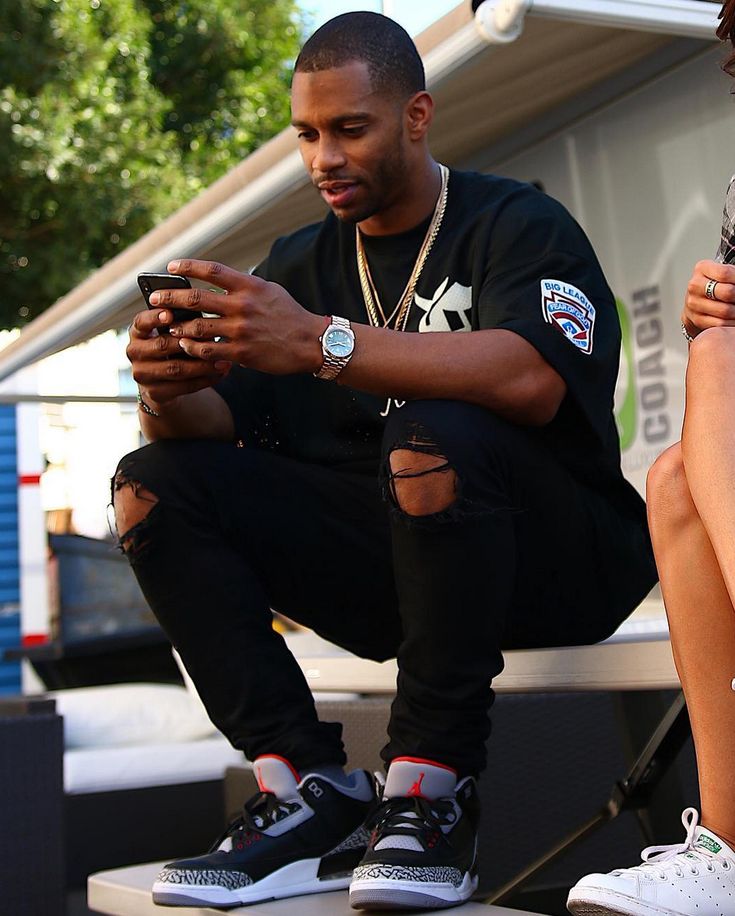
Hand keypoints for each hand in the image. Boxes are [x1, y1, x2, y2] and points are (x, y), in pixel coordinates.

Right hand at [126, 304, 230, 408]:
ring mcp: (142, 374)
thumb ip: (180, 324)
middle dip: (189, 343)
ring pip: (175, 369)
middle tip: (214, 339)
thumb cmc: (171, 348)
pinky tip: (219, 374)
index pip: (141, 322)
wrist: (162, 381)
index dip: (154, 318)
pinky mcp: (154, 392)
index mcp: (137, 332)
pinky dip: (204, 380)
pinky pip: (182, 386)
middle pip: (162, 345)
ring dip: (202, 365)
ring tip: (223, 360)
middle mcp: (134, 352)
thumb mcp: (170, 333)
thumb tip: (204, 319)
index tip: (170, 314)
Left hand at [156, 259, 325, 374]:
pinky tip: (186, 347)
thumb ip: (244, 286)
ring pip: (197, 327)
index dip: (187, 267)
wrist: (311, 342)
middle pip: (195, 299)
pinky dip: (193, 349)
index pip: (211, 271)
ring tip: (168, 327)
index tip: (170, 267)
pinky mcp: (242, 352)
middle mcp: (242, 305)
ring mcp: (241, 330)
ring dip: (178, 327)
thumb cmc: (289, 315)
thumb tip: (219, 280)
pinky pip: (208, 351)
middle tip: (154, 299)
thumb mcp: (269, 291)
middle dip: (169, 298)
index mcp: (249, 286)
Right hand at [683, 260, 734, 337]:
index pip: (725, 273)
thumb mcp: (721, 272)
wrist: (696, 300)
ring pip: (725, 311)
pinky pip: (721, 324)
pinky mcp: (697, 319)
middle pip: (727, 292)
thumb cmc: (713, 284)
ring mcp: (694, 304)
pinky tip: (733, 318)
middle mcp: (695, 286)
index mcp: (701, 269)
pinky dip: (732, 322)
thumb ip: (732, 274)